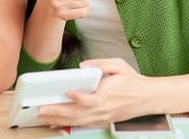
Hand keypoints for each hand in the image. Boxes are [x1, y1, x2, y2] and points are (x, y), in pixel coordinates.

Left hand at [36, 58, 152, 126]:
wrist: (146, 98)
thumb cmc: (132, 81)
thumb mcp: (119, 65)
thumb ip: (101, 64)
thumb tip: (83, 65)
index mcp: (108, 94)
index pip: (91, 99)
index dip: (79, 97)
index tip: (67, 92)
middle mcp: (103, 108)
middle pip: (78, 113)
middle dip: (58, 112)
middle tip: (41, 109)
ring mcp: (102, 116)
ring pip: (77, 121)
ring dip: (58, 120)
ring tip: (42, 117)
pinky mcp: (101, 120)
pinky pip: (82, 124)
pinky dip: (67, 125)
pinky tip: (55, 124)